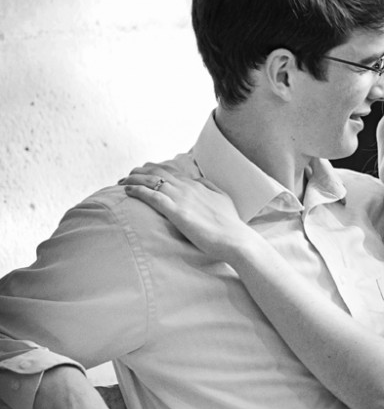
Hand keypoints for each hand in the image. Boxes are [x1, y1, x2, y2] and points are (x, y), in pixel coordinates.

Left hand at [120, 164, 252, 262]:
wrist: (235, 239)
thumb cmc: (230, 224)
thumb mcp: (223, 199)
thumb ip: (209, 187)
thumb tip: (197, 179)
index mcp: (198, 185)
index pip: (171, 171)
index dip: (154, 169)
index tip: (143, 172)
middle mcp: (188, 188)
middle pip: (158, 172)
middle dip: (140, 171)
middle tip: (127, 175)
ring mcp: (182, 199)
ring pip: (152, 181)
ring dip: (134, 179)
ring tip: (121, 182)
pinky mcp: (177, 212)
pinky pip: (152, 196)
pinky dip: (138, 191)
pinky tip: (127, 191)